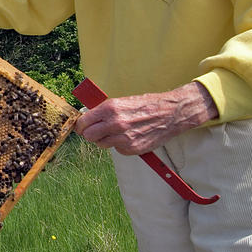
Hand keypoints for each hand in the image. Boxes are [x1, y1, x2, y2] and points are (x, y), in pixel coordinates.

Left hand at [74, 82, 217, 154]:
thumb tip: (86, 118)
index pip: (83, 122)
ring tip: (115, 132)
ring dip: (104, 140)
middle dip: (90, 134)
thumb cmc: (145, 105)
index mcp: (110, 108)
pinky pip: (116, 149)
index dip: (81, 125)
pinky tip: (128, 137)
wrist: (170, 113)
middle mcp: (115, 123)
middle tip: (95, 131)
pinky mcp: (132, 148)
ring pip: (101, 144)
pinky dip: (119, 145)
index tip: (82, 126)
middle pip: (89, 136)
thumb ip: (103, 111)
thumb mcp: (121, 101)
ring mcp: (123, 138)